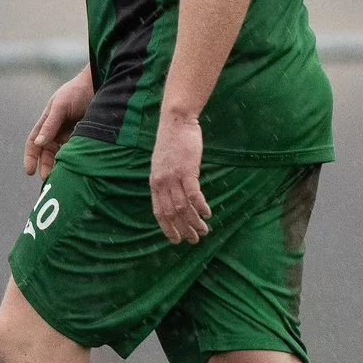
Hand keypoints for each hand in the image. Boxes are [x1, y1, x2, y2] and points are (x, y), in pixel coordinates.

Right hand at [24, 67, 94, 177]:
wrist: (99, 85)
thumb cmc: (76, 92)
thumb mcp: (61, 106)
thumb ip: (50, 124)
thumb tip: (39, 144)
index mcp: (46, 121)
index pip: (34, 142)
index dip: (30, 157)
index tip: (30, 172)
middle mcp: (56, 129)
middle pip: (47, 151)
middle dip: (46, 165)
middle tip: (48, 178)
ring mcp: (70, 133)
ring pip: (61, 153)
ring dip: (60, 164)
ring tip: (63, 174)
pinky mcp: (83, 136)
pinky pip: (75, 151)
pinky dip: (73, 158)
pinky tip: (77, 164)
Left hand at [150, 112, 209, 243]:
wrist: (176, 122)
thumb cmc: (172, 142)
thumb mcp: (162, 164)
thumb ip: (166, 180)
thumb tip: (173, 197)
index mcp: (155, 182)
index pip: (159, 212)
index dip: (167, 228)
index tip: (176, 240)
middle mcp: (162, 183)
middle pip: (171, 213)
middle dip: (183, 230)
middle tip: (194, 239)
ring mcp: (174, 177)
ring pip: (183, 207)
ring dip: (194, 222)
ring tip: (204, 230)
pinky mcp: (187, 171)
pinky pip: (194, 195)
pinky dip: (201, 207)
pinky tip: (207, 214)